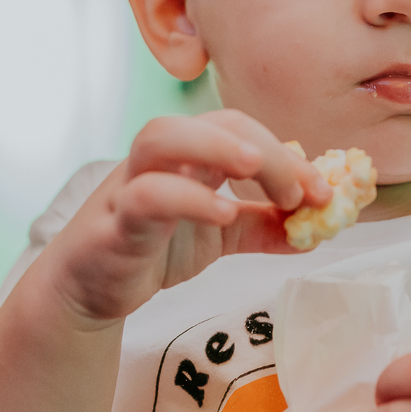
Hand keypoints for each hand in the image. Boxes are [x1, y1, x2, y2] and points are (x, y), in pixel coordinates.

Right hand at [43, 110, 331, 324]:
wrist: (87, 288)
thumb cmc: (150, 247)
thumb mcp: (221, 237)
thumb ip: (263, 228)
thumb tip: (316, 231)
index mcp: (191, 155)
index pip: (243, 130)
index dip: (287, 154)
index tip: (323, 193)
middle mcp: (162, 159)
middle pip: (211, 122)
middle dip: (264, 147)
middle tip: (301, 191)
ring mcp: (131, 185)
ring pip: (161, 137)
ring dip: (214, 147)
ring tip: (255, 169)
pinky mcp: (113, 223)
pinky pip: (145, 196)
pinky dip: (186, 199)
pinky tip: (223, 214)